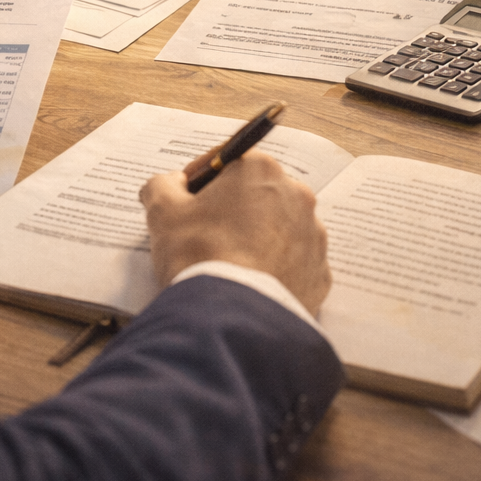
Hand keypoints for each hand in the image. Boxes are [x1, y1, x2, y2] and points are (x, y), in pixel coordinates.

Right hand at [140, 151, 330, 314]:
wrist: (231, 318)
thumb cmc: (198, 255)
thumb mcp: (162, 212)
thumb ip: (162, 185)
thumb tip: (170, 184)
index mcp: (259, 170)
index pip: (225, 162)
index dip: (199, 181)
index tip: (184, 201)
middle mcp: (296, 195)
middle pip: (255, 194)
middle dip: (230, 209)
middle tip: (202, 235)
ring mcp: (313, 235)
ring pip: (277, 228)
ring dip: (254, 237)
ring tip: (226, 263)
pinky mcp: (319, 272)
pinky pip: (291, 262)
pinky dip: (272, 268)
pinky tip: (247, 283)